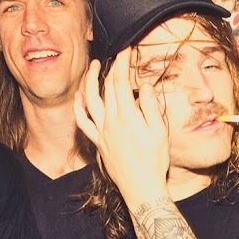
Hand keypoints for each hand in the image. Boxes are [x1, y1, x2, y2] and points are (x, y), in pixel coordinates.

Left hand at [73, 52, 169, 203]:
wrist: (141, 188)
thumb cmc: (154, 162)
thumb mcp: (160, 132)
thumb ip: (151, 107)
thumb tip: (145, 87)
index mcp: (127, 116)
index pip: (121, 81)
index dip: (123, 62)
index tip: (127, 50)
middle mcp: (110, 121)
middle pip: (107, 87)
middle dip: (112, 67)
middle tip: (118, 56)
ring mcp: (101, 132)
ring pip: (89, 99)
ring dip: (90, 80)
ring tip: (94, 66)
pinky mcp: (98, 142)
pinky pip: (82, 121)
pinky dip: (78, 106)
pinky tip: (79, 96)